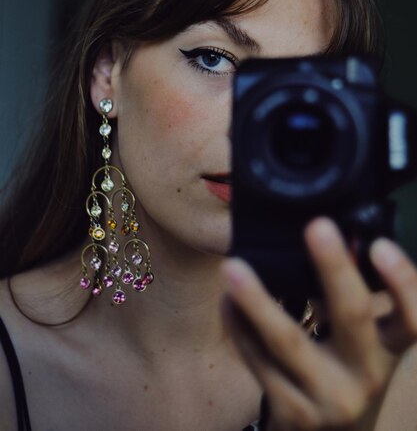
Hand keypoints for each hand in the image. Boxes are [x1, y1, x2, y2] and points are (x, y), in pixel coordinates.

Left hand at [220, 217, 416, 430]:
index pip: (414, 319)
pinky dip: (240, 327)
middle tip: (316, 226)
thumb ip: (347, 298)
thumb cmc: (349, 370)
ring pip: (288, 342)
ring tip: (233, 267)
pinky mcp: (291, 413)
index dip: (403, 283)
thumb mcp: (364, 342)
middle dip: (334, 269)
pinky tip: (227, 301)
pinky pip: (259, 361)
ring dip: (258, 300)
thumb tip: (322, 237)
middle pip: (353, 317)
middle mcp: (368, 376)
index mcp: (391, 350)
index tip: (379, 246)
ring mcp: (328, 399)